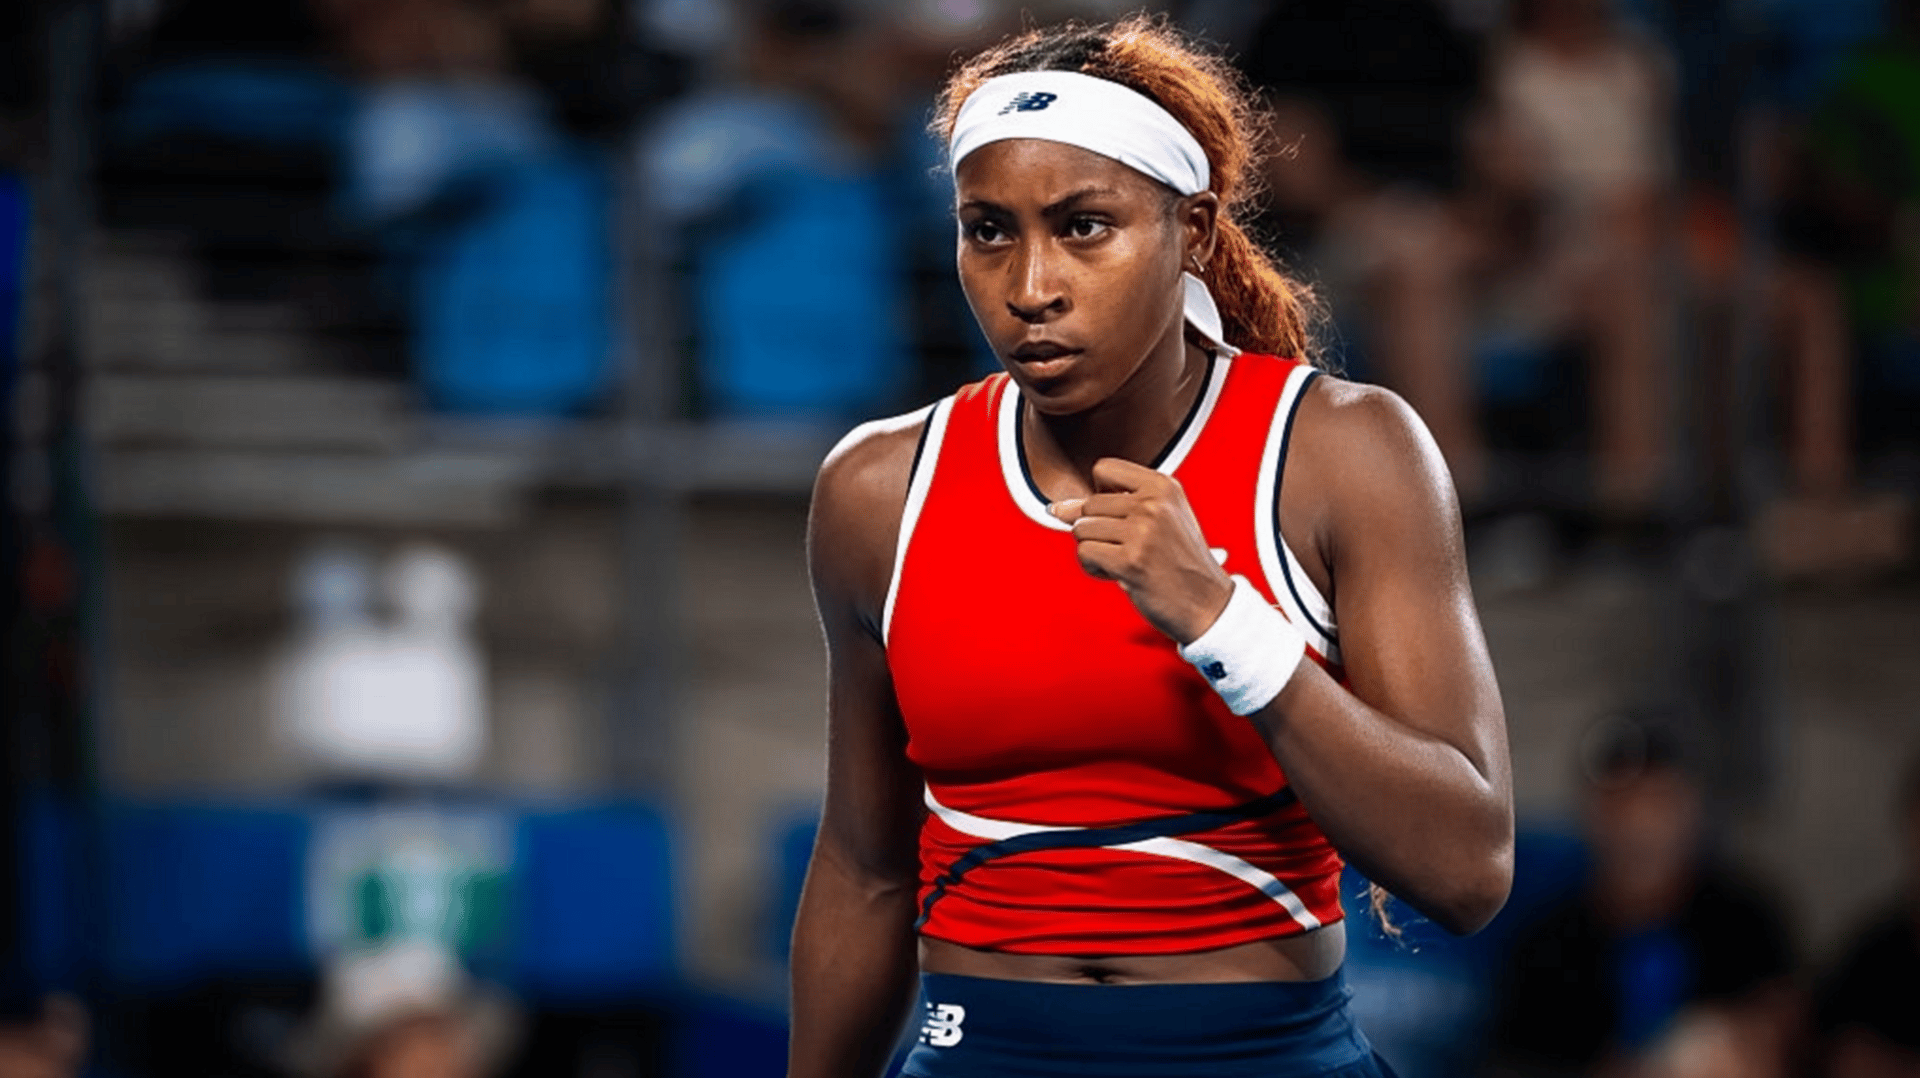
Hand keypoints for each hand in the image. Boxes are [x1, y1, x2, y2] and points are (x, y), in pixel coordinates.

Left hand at [1049, 457, 1233, 644]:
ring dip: (1094, 551)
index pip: (1104, 469)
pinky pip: (1085, 554)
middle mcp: (1153, 504)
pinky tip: (1116, 574)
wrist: (1207, 603)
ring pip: (1082, 530)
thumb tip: (1058, 507)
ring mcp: (1142, 532)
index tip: (1116, 515)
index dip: (1100, 493)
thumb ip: (1112, 506)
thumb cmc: (1180, 563)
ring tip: (1122, 561)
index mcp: (1163, 486)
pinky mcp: (1130, 561)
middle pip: (1089, 504)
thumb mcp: (1159, 520)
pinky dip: (1094, 568)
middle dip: (1096, 530)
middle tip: (1124, 548)